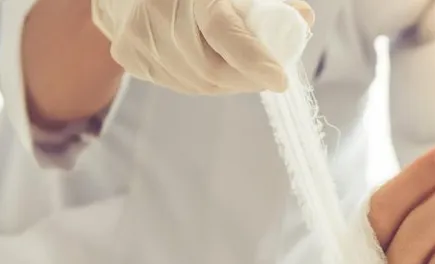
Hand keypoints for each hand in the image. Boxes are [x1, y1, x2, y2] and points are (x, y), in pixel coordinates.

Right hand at [92, 0, 314, 93]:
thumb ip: (267, 1)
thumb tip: (304, 18)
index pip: (224, 32)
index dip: (254, 60)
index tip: (279, 79)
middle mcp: (160, 13)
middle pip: (212, 69)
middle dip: (247, 79)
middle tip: (268, 76)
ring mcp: (139, 37)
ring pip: (197, 82)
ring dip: (227, 83)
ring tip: (240, 70)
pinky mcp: (129, 55)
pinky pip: (177, 82)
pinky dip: (202, 81)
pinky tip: (208, 65)